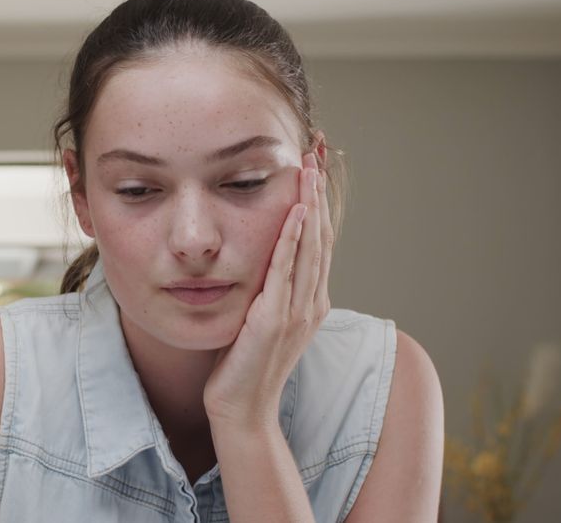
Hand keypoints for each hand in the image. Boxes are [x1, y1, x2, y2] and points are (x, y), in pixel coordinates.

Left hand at [203, 151, 332, 430]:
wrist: (241, 411)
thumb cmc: (243, 366)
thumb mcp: (259, 319)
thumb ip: (267, 291)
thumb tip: (259, 262)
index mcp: (309, 301)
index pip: (317, 239)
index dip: (317, 200)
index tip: (312, 165)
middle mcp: (311, 302)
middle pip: (319, 234)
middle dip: (317, 190)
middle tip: (316, 149)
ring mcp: (296, 312)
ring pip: (309, 247)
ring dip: (309, 203)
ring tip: (308, 167)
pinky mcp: (274, 321)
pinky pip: (285, 272)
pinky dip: (292, 240)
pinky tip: (294, 212)